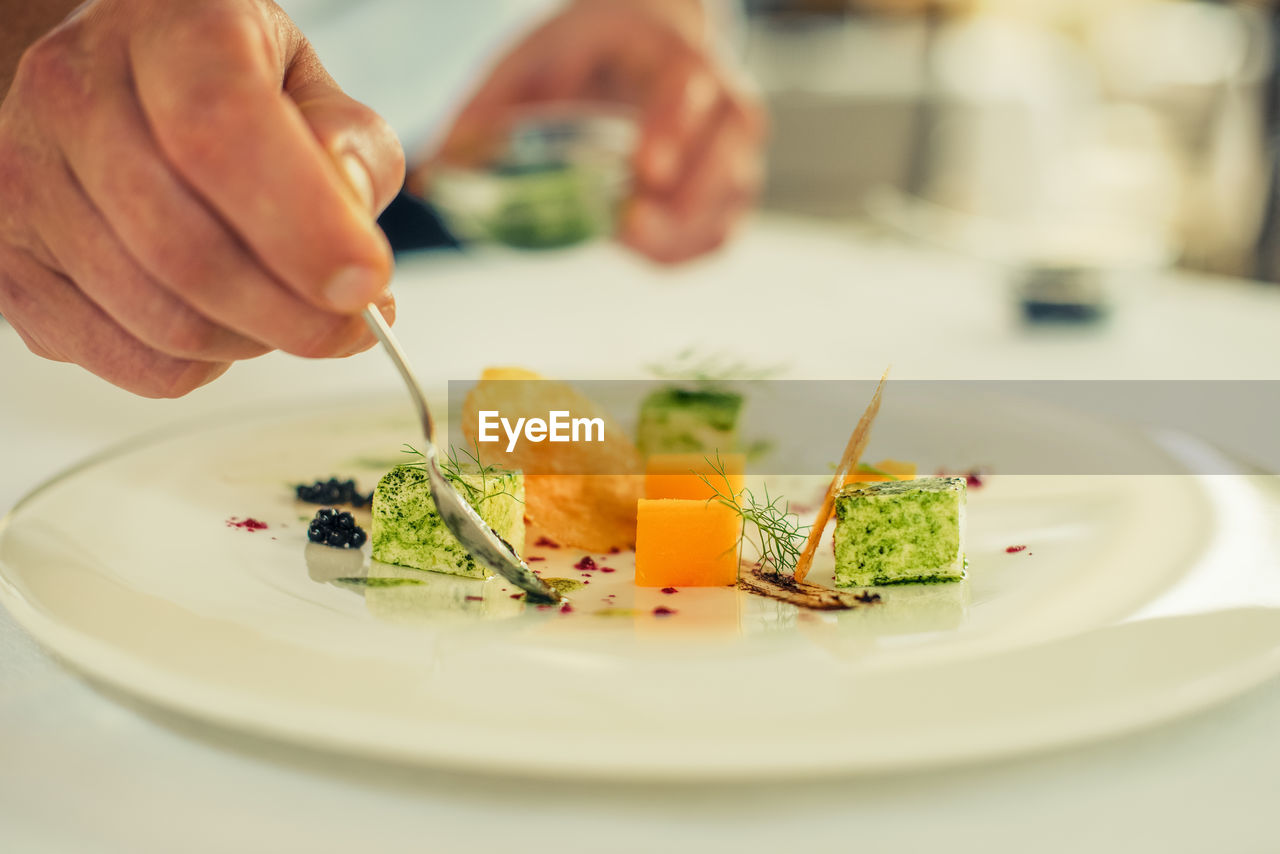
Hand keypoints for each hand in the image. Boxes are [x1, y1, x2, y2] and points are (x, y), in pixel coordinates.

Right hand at [0, 0, 404, 396]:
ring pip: (164, 320)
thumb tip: (349, 217)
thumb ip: (350, 147)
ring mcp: (25, 183)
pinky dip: (206, 365)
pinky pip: (136, 363)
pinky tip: (228, 321)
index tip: (367, 281)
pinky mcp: (12, 267)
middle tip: (354, 323)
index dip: (303, 224)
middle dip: (298, 314)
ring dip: (257, 340)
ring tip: (291, 309)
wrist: (115, 83)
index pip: (219, 129)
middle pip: (188, 249)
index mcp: (165, 27)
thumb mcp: (309, 86)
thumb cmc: (223, 87)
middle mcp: (72, 94)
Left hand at [417, 0, 764, 264]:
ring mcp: (734, 153)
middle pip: (726, 158)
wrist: (649, 46)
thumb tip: (431, 176)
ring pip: (725, 205)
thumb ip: (485, 111)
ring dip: (677, 234)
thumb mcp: (533, 60)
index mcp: (677, 57)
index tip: (643, 171)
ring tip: (623, 237)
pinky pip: (716, 236)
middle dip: (682, 201)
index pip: (690, 90)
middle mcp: (722, 104)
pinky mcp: (727, 194)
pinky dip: (680, 251)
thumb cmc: (590, 52)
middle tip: (626, 225)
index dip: (672, 130)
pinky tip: (638, 247)